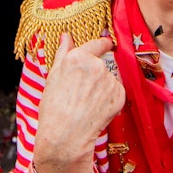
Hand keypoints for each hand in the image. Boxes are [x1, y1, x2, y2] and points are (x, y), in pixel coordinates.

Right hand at [33, 34, 124, 172]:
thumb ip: (63, 53)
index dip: (102, 44)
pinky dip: (109, 99)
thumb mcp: (53, 76)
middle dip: (96, 74)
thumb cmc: (54, 108)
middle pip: (102, 64)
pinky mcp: (119, 95)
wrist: (65, 135)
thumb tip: (66, 36)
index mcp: (79, 57)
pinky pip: (116, 92)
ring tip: (87, 103)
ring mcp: (110, 80)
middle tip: (83, 91)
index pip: (98, 43)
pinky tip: (96, 109)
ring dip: (103, 87)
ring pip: (110, 79)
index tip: (106, 44)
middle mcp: (97, 65)